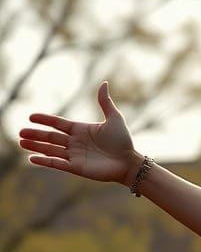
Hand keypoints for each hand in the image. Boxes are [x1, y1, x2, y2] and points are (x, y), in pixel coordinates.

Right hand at [19, 82, 136, 184]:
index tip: (31, 117)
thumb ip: (105, 102)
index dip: (45, 120)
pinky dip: (45, 161)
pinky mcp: (77, 168)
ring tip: (21, 142)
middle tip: (20, 133)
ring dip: (36, 147)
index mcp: (80, 130)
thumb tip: (104, 83)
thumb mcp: (114, 119)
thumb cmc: (124, 142)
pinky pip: (57, 164)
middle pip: (50, 137)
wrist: (130, 162)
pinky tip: (32, 158)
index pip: (58, 123)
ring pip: (51, 150)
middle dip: (35, 135)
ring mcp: (75, 155)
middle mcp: (75, 142)